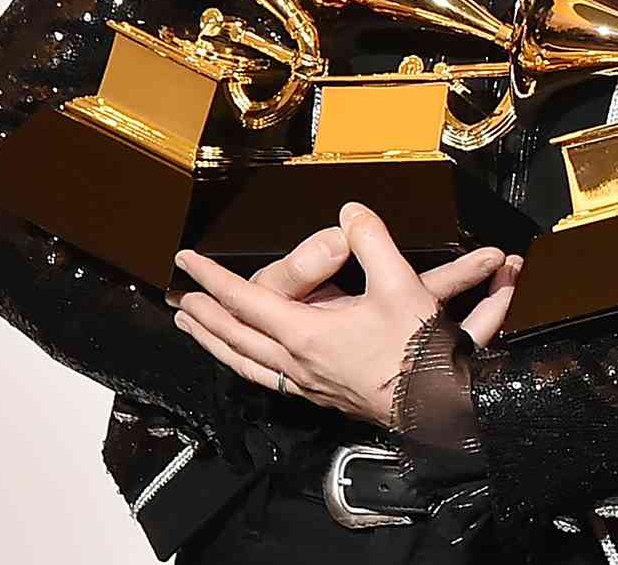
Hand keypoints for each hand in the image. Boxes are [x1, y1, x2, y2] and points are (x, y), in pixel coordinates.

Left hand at [169, 203, 500, 425]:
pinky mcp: (321, 394)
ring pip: (245, 363)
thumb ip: (372, 241)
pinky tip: (249, 361)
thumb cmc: (416, 353)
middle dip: (204, 316)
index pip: (246, 301)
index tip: (189, 262)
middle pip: (234, 338)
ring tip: (195, 331)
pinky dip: (246, 364)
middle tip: (181, 300)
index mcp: (307, 334)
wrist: (436, 403)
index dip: (213, 278)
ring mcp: (306, 383)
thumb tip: (351, 214)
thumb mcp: (399, 284)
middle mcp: (297, 362)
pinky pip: (266, 377)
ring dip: (216, 343)